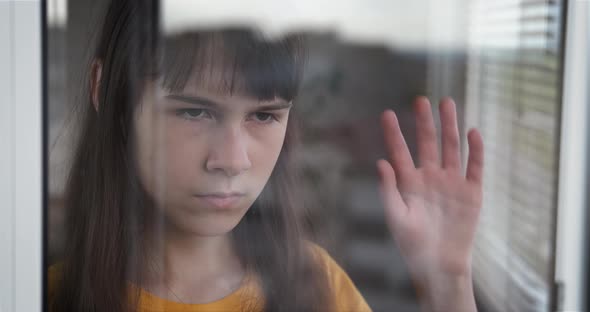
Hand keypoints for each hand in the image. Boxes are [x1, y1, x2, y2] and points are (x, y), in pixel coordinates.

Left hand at [376, 96, 483, 310]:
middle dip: (424, 122)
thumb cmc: (414, 244)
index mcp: (410, 182)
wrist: (441, 264)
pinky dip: (475, 150)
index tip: (387, 114)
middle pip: (428, 143)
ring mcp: (452, 182)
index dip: (394, 133)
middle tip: (420, 100)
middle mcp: (431, 177)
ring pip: (452, 148)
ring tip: (447, 103)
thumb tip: (380, 162)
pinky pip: (475, 166)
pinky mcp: (472, 191)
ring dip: (450, 126)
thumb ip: (388, 189)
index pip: (400, 152)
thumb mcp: (396, 217)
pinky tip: (472, 132)